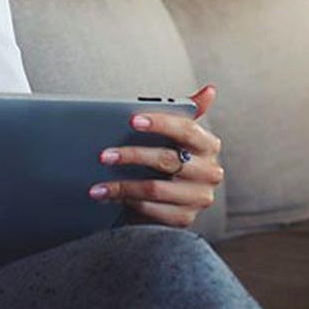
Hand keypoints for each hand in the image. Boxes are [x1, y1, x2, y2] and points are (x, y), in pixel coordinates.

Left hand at [88, 84, 224, 227]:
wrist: (170, 200)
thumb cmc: (171, 158)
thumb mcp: (177, 136)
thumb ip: (189, 111)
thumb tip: (210, 90)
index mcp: (208, 145)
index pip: (186, 130)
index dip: (160, 123)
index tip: (131, 120)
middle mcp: (210, 172)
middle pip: (167, 160)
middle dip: (132, 155)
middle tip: (104, 155)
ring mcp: (199, 198)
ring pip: (155, 188)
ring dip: (122, 186)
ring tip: (98, 185)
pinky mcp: (185, 219)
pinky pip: (152, 210)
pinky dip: (128, 203)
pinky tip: (110, 198)